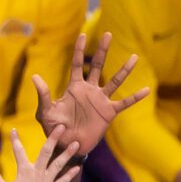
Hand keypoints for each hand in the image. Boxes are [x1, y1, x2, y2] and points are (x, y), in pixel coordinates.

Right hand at [0, 127, 79, 181]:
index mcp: (25, 171)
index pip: (18, 152)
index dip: (14, 140)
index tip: (13, 129)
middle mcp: (38, 172)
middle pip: (46, 152)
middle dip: (54, 138)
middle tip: (62, 126)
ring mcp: (48, 181)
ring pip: (59, 164)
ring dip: (67, 153)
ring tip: (76, 143)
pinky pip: (63, 181)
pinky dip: (70, 175)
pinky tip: (77, 168)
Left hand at [33, 33, 148, 155]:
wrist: (68, 147)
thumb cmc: (54, 130)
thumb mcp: (46, 112)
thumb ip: (43, 95)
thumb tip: (34, 76)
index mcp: (74, 88)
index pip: (77, 64)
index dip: (79, 50)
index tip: (82, 34)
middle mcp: (89, 90)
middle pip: (97, 66)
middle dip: (102, 50)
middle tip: (107, 34)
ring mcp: (100, 101)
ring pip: (115, 81)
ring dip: (124, 70)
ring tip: (135, 57)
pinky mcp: (108, 113)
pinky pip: (124, 103)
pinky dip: (135, 97)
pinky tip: (146, 90)